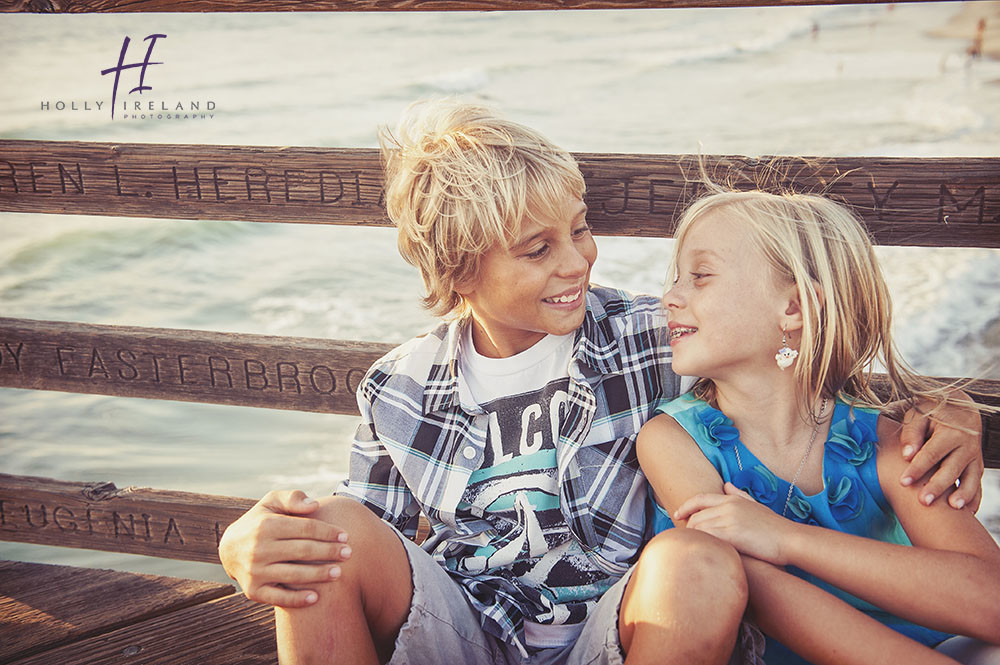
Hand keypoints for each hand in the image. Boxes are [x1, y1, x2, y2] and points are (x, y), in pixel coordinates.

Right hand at [218, 490, 351, 607]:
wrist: (229, 549)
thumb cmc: (260, 521)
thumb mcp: (271, 502)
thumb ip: (292, 498)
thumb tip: (314, 505)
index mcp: (266, 525)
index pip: (305, 528)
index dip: (327, 532)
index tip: (345, 535)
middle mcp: (259, 549)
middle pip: (302, 551)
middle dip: (329, 552)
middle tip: (348, 553)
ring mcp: (255, 572)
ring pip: (293, 575)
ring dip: (319, 575)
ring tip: (339, 573)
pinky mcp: (253, 591)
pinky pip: (278, 598)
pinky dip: (296, 599)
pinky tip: (316, 598)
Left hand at [674, 483, 798, 564]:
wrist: (790, 539)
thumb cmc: (774, 527)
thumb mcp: (755, 505)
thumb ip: (739, 495)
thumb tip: (726, 485)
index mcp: (731, 499)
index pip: (700, 499)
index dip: (686, 506)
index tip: (677, 514)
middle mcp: (727, 507)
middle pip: (696, 516)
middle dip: (689, 528)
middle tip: (687, 540)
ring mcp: (729, 519)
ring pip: (699, 528)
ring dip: (694, 538)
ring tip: (693, 549)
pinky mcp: (732, 534)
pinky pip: (708, 538)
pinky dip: (702, 544)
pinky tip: (702, 552)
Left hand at [899, 395, 983, 510]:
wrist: (960, 408)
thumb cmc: (932, 412)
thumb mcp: (919, 414)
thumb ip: (912, 433)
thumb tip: (907, 454)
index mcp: (950, 432)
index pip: (931, 453)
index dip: (917, 468)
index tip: (903, 482)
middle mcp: (966, 446)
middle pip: (951, 469)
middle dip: (937, 486)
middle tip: (923, 501)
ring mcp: (974, 457)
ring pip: (971, 479)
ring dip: (963, 495)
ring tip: (953, 510)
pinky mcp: (977, 465)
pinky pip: (978, 484)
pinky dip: (975, 498)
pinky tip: (968, 514)